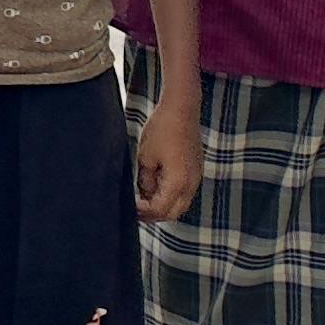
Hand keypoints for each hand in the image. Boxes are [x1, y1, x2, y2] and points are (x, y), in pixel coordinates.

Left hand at [133, 91, 200, 222]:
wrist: (182, 110)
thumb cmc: (162, 129)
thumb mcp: (145, 156)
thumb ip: (144, 180)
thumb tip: (144, 193)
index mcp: (178, 182)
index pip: (160, 209)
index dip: (143, 212)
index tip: (129, 208)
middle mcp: (191, 184)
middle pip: (173, 212)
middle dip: (154, 214)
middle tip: (135, 211)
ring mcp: (195, 178)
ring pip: (180, 204)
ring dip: (162, 206)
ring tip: (142, 200)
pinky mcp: (195, 171)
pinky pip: (184, 192)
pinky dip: (170, 195)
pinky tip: (154, 188)